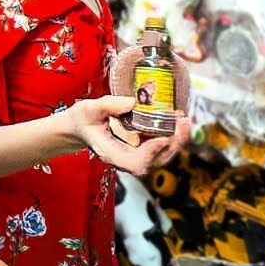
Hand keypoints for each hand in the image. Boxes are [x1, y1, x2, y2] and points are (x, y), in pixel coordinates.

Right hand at [65, 95, 189, 175]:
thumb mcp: (88, 109)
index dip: (151, 153)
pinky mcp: (141, 148)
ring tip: (185, 121)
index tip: (163, 137)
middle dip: (172, 145)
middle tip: (183, 124)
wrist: (79, 128)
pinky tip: (178, 121)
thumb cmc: (82, 120)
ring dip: (176, 141)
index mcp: (111, 154)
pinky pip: (161, 148)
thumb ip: (108, 105)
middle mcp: (126, 159)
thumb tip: (133, 101)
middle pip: (154, 162)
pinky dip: (172, 136)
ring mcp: (135, 155)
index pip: (135, 163)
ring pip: (161, 157)